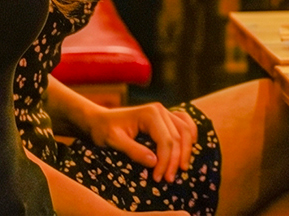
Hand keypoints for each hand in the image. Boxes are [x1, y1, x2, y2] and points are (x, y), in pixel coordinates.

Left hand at [83, 102, 197, 182]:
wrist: (99, 120)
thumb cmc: (103, 130)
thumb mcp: (114, 141)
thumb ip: (134, 150)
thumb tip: (154, 162)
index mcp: (150, 114)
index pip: (166, 140)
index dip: (166, 161)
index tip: (158, 178)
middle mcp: (161, 110)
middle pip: (178, 137)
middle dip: (176, 160)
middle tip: (169, 179)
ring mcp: (165, 112)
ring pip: (186, 130)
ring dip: (186, 150)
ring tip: (181, 168)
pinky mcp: (165, 117)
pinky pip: (185, 124)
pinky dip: (189, 135)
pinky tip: (189, 147)